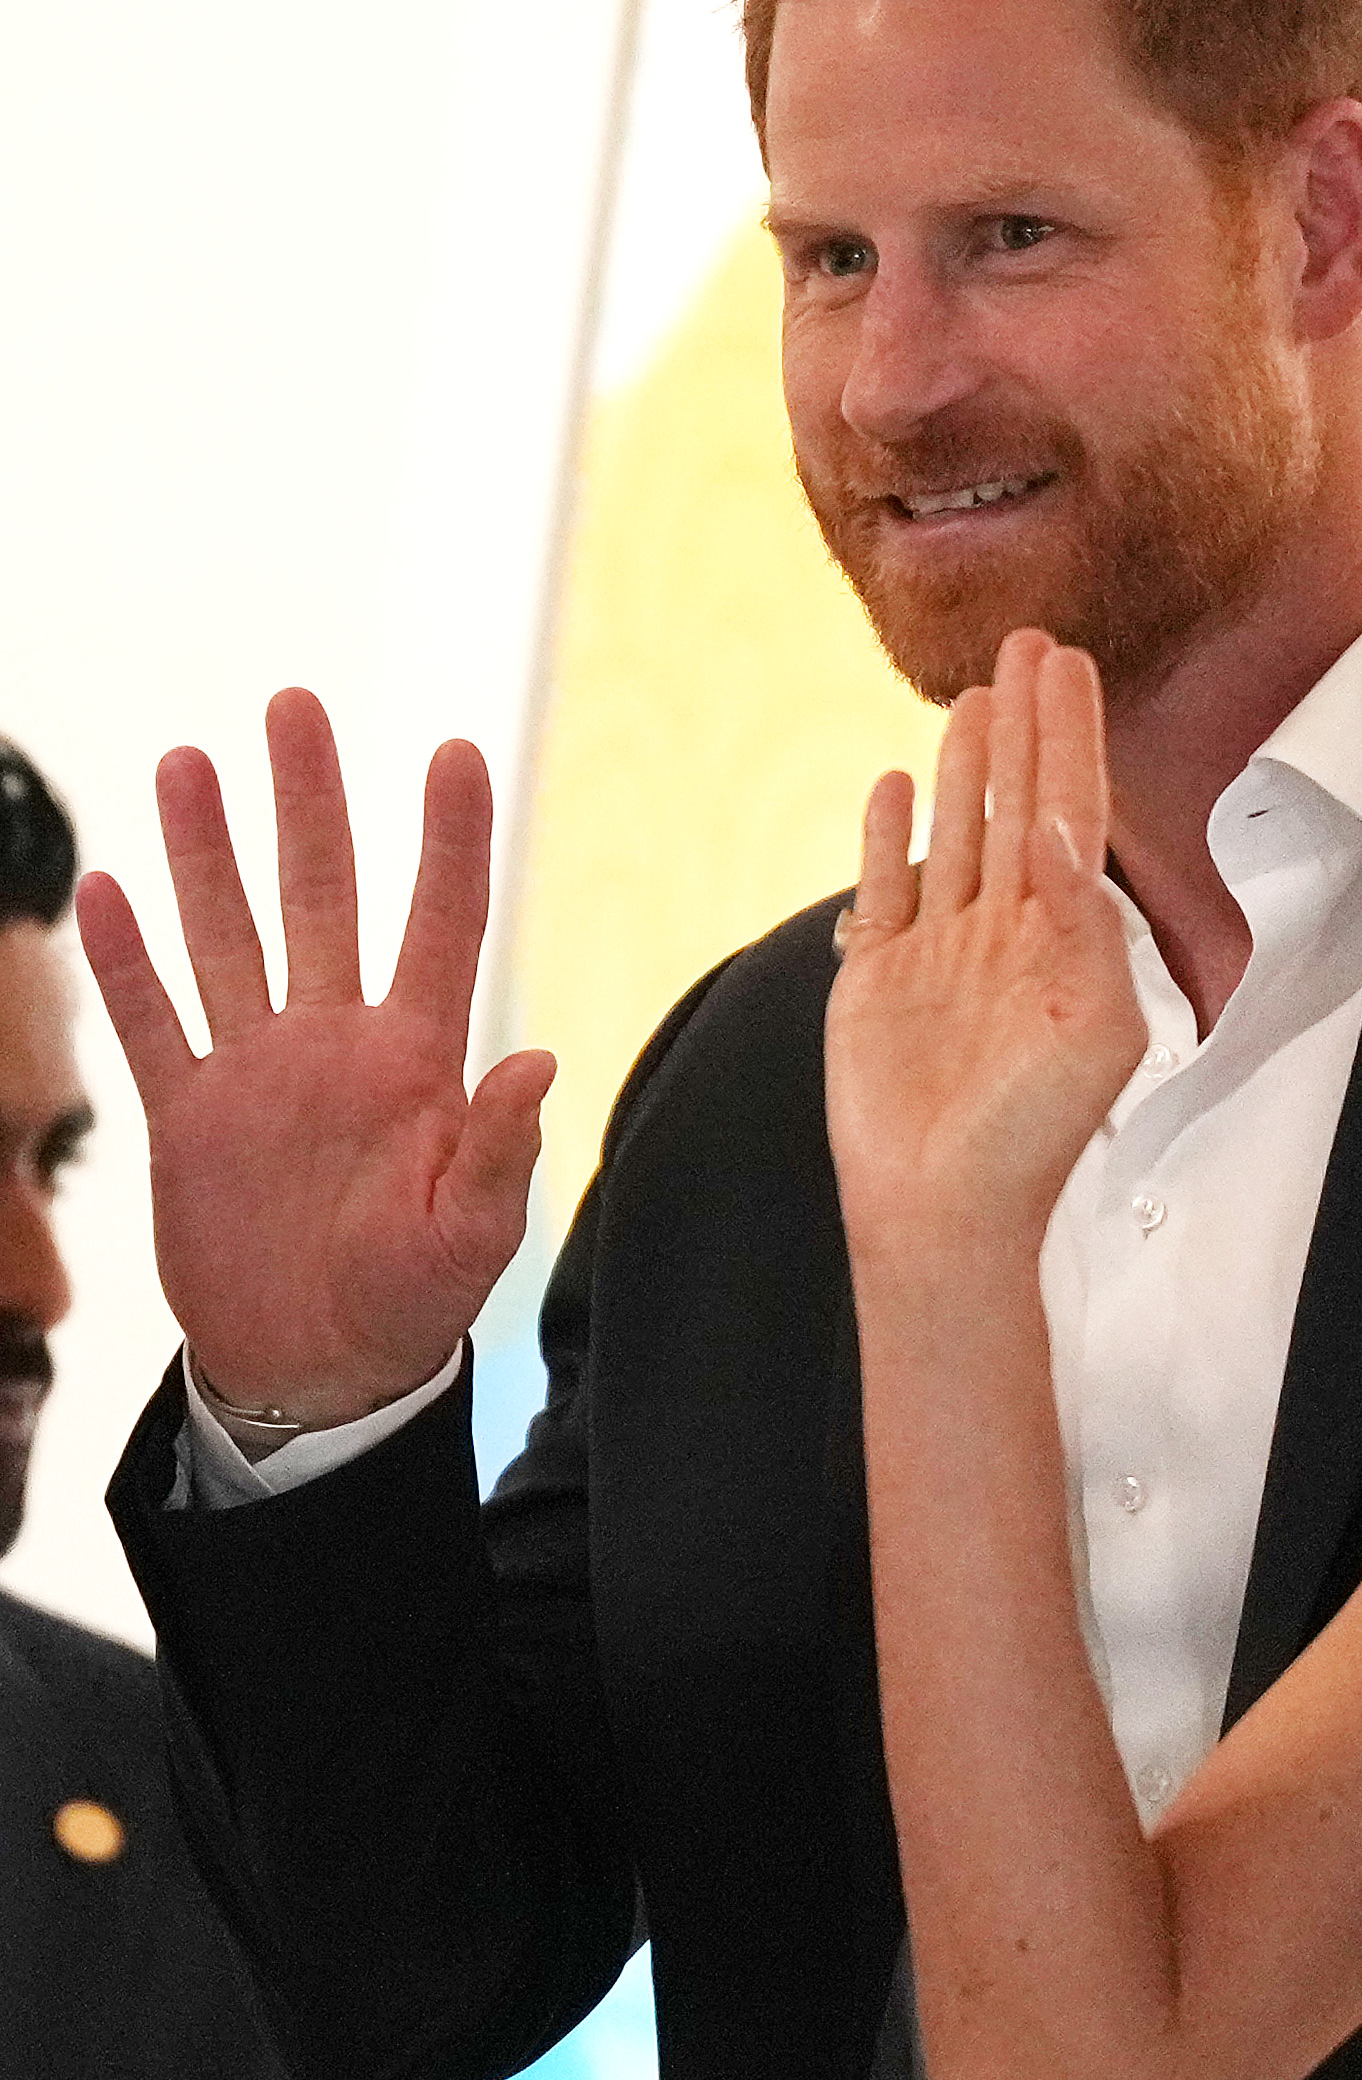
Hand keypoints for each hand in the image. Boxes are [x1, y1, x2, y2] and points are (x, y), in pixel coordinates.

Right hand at [75, 692, 555, 1427]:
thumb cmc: (411, 1307)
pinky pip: (153, 1025)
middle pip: (321, 898)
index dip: (449, 842)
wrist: (318, 1373)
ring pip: (228, 937)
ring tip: (189, 764)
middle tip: (295, 707)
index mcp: (416, 1062)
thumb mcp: (469, 1238)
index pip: (440, 927)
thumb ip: (498, 1151)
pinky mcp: (188, 1118)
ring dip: (207, 853)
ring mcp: (257, 1073)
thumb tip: (536, 1061)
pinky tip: (107, 894)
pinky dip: (127, 964)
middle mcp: (335, 1044)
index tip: (455, 752)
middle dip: (308, 804)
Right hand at [824, 633, 1143, 1277]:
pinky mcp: (878, 977)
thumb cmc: (1029, 1138)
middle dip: (1025, 724)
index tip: (1069, 667)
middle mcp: (1006, 935)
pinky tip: (898, 785)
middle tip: (1030, 643)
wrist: (943, 1209)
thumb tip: (1067, 830)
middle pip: (1018, 804)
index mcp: (1065, 941)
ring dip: (967, 763)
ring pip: (958, 833)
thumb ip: (1086, 924)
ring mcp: (941, 953)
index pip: (1071, 813)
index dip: (1069, 736)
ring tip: (975, 694)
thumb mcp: (1093, 1026)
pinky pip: (885, 887)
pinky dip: (889, 835)